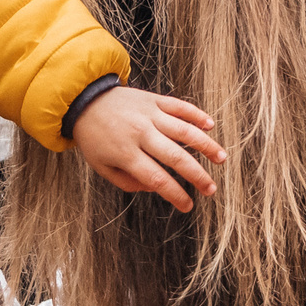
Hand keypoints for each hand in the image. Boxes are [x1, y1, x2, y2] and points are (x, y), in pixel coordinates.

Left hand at [69, 85, 224, 212]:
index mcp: (126, 153)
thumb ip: (127, 182)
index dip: (175, 195)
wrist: (83, 100)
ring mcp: (149, 114)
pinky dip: (196, 115)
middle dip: (197, 176)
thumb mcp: (101, 166)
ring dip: (206, 145)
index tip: (188, 206)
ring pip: (185, 130)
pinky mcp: (153, 99)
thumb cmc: (93, 138)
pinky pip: (179, 106)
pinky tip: (210, 126)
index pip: (157, 178)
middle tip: (211, 189)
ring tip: (221, 159)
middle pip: (176, 157)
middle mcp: (140, 133)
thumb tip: (155, 188)